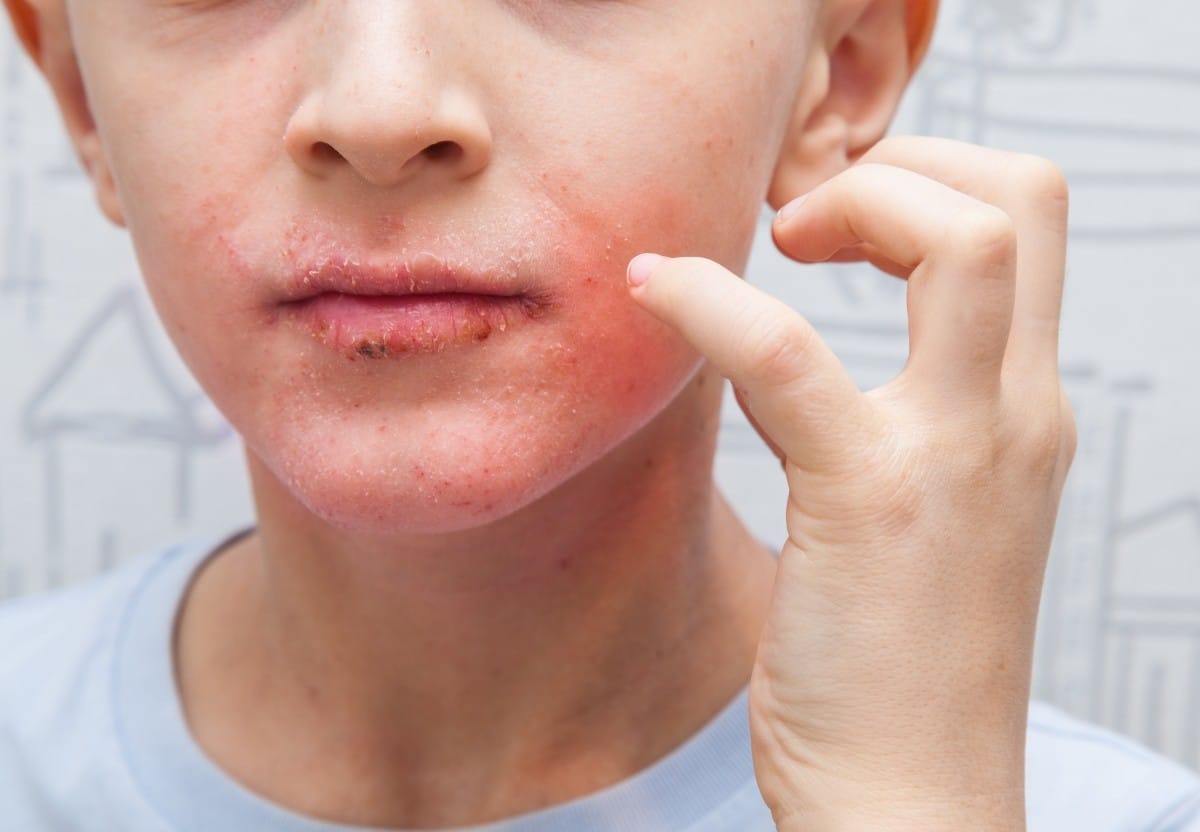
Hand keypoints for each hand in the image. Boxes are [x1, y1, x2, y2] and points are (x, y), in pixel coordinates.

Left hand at [626, 136, 1074, 831]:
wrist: (910, 803)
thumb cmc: (902, 670)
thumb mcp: (927, 520)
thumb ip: (894, 427)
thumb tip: (794, 357)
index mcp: (1024, 418)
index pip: (1028, 228)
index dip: (931, 187)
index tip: (837, 225)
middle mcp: (1014, 418)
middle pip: (1020, 201)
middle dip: (907, 166)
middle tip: (807, 219)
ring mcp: (957, 453)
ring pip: (959, 240)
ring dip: (851, 201)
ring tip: (773, 242)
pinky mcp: (871, 499)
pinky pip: (789, 352)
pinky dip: (710, 301)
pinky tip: (652, 291)